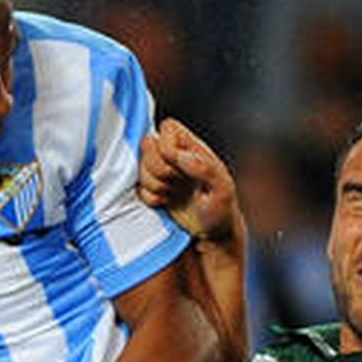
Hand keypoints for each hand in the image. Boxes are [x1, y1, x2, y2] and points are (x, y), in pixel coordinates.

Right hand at [138, 118, 238, 243]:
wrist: (211, 234)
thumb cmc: (222, 209)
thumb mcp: (222, 189)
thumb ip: (205, 168)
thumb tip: (183, 156)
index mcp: (193, 147)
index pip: (167, 127)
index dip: (167, 145)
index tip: (178, 163)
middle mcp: (175, 155)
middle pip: (147, 144)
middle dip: (159, 168)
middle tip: (176, 182)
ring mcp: (162, 172)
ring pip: (141, 168)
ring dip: (156, 185)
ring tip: (174, 193)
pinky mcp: (152, 189)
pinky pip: (139, 189)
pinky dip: (152, 199)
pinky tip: (167, 202)